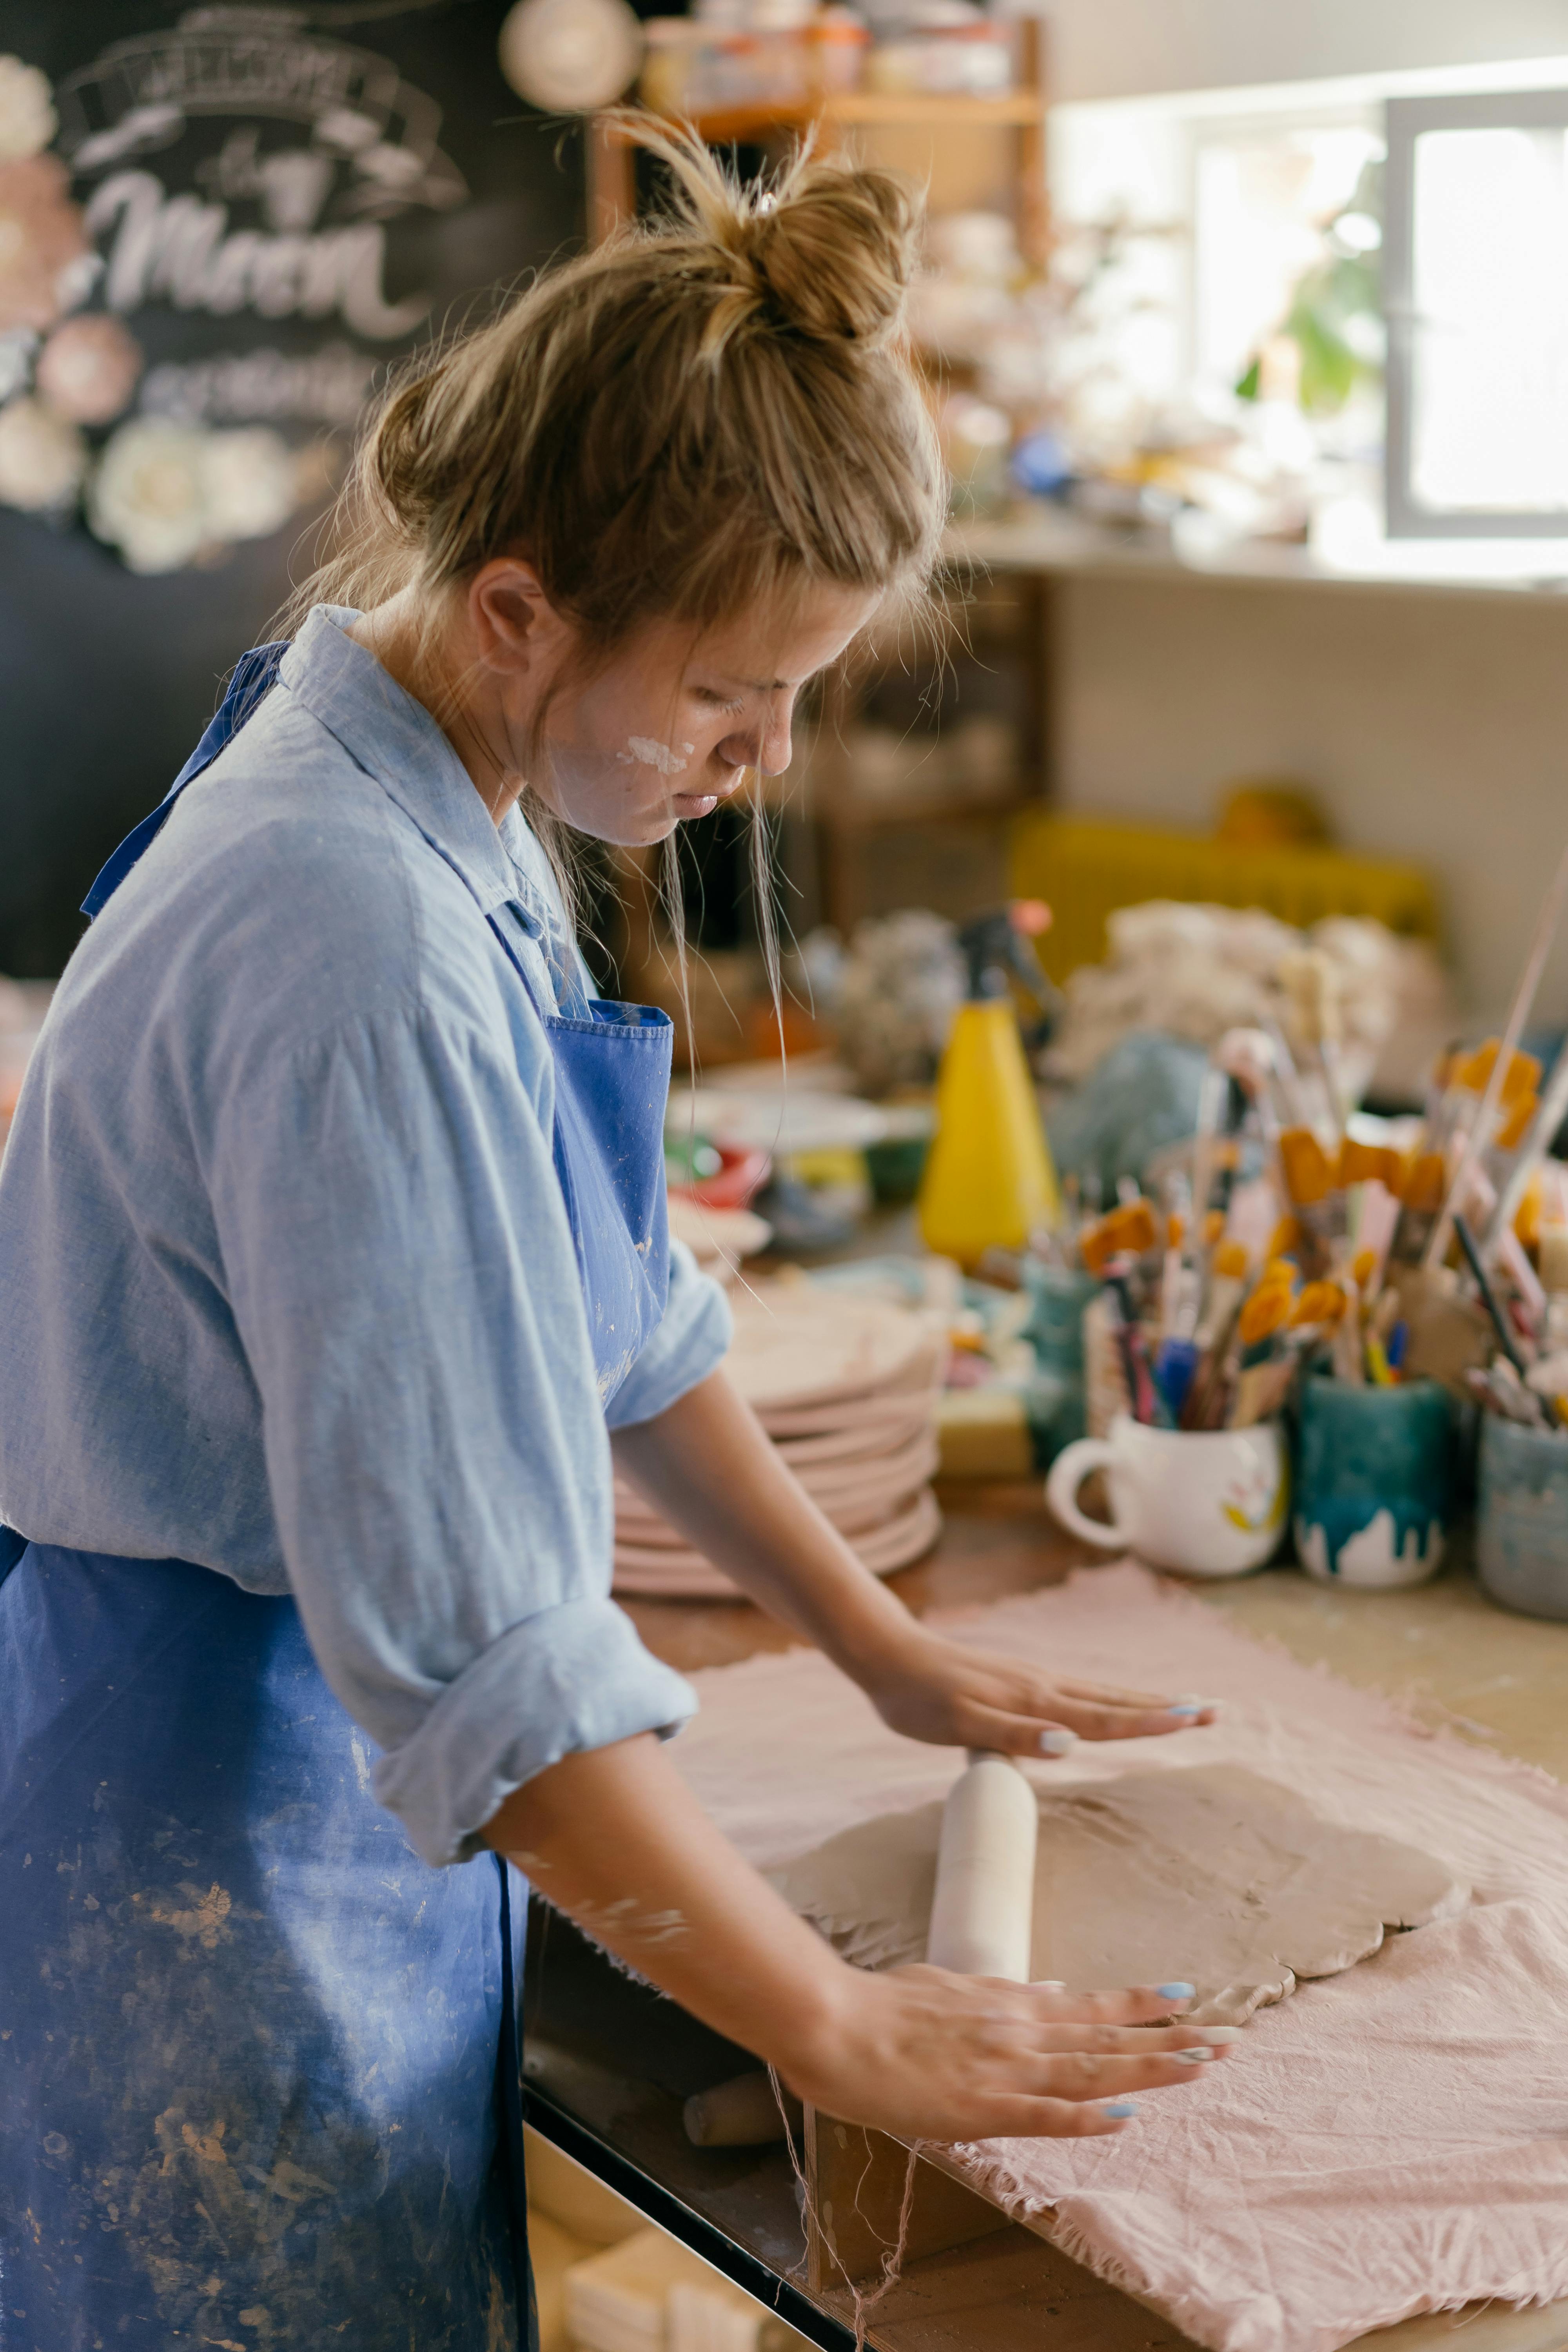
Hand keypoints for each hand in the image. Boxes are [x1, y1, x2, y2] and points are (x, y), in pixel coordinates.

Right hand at [780, 1968, 1234, 2140]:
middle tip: (1227, 2039)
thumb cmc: (882, 2006)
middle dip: (1169, 2041)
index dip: (1140, 2005)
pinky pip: (1042, 2114)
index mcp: (1007, 2003)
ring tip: (1200, 2067)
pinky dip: (1085, 2116)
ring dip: (1148, 2070)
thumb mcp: (951, 1986)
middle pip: (1106, 2039)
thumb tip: (1051, 1989)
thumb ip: (1004, 1995)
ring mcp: (1002, 2067)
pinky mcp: (979, 2106)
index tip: (1188, 1999)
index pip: (1089, 2005)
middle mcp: (1017, 2030)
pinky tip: (1122, 2117)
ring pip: (1090, 2071)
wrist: (835, 2025)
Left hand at [856, 1625, 1217, 1756]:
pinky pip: (1079, 1691)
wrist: (885, 1654)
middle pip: (1117, 1700)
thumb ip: (1014, 1735)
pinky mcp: (1018, 1679)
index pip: (1106, 1717)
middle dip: (1168, 1708)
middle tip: (1217, 1712)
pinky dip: (1110, 1698)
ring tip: (1184, 1705)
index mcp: (1034, 1702)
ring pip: (1101, 1693)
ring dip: (1145, 1700)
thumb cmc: (916, 1698)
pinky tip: (1113, 1704)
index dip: (1152, 1722)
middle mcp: (1042, 1687)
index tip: (1198, 1720)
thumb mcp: (958, 1724)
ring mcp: (1032, 1680)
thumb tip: (1070, 1743)